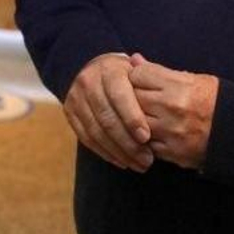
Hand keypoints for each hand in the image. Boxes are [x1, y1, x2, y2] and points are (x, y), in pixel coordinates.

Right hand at [63, 54, 154, 171]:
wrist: (94, 68)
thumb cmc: (125, 75)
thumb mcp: (138, 72)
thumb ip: (150, 88)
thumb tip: (163, 107)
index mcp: (108, 70)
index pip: (119, 97)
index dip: (132, 118)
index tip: (147, 138)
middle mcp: (88, 82)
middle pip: (107, 118)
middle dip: (128, 142)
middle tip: (147, 160)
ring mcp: (76, 98)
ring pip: (96, 131)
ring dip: (118, 152)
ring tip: (138, 164)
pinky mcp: (69, 113)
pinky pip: (86, 138)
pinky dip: (104, 152)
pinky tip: (121, 161)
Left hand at [128, 54, 217, 169]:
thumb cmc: (213, 100)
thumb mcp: (192, 79)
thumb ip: (159, 72)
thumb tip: (133, 59)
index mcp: (179, 86)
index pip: (139, 75)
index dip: (134, 76)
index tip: (137, 79)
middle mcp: (173, 108)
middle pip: (133, 98)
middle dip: (129, 97)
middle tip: (132, 97)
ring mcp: (171, 131)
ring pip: (135, 123)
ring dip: (133, 119)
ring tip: (138, 115)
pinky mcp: (172, 152)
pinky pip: (144, 144)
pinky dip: (141, 139)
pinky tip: (145, 133)